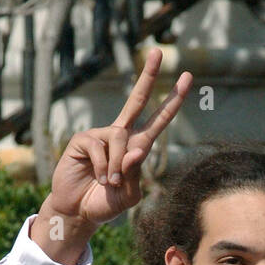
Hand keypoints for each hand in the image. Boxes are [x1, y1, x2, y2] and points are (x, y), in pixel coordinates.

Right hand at [45, 48, 191, 230]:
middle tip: (158, 52)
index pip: (157, 121)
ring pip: (120, 138)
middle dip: (148, 76)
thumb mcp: (128, 194)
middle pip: (136, 101)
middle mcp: (120, 136)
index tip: (187, 79)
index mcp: (136, 147)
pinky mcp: (83, 140)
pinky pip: (100, 148)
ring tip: (109, 183)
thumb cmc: (104, 203)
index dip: (172, 102)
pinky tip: (98, 178)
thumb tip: (137, 149)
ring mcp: (101, 135)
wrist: (77, 212)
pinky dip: (103, 167)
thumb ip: (135, 174)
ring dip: (117, 166)